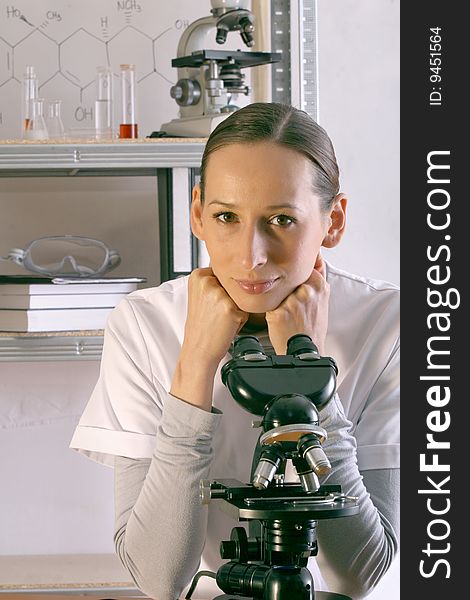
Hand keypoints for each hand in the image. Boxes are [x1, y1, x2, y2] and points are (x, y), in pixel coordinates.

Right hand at [171, 268, 247, 410]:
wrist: (198, 349)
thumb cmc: (202, 326)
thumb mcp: (201, 296)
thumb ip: (214, 281)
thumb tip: (237, 272)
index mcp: (198, 275)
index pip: (225, 275)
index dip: (223, 291)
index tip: (212, 304)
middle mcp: (207, 281)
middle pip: (234, 285)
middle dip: (230, 299)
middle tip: (216, 314)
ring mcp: (218, 293)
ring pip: (241, 296)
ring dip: (237, 308)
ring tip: (222, 319)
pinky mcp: (229, 307)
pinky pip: (246, 309)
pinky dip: (240, 319)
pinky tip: (226, 325)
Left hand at [265, 254, 329, 354]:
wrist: (306, 352)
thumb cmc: (311, 327)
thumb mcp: (321, 299)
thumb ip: (315, 278)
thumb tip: (314, 256)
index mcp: (319, 285)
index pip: (302, 266)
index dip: (293, 274)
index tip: (292, 285)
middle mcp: (308, 291)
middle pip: (286, 278)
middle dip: (284, 289)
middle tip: (291, 305)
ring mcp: (294, 301)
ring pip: (276, 291)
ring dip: (276, 300)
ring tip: (286, 315)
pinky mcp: (280, 312)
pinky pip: (268, 304)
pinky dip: (270, 311)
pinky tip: (279, 321)